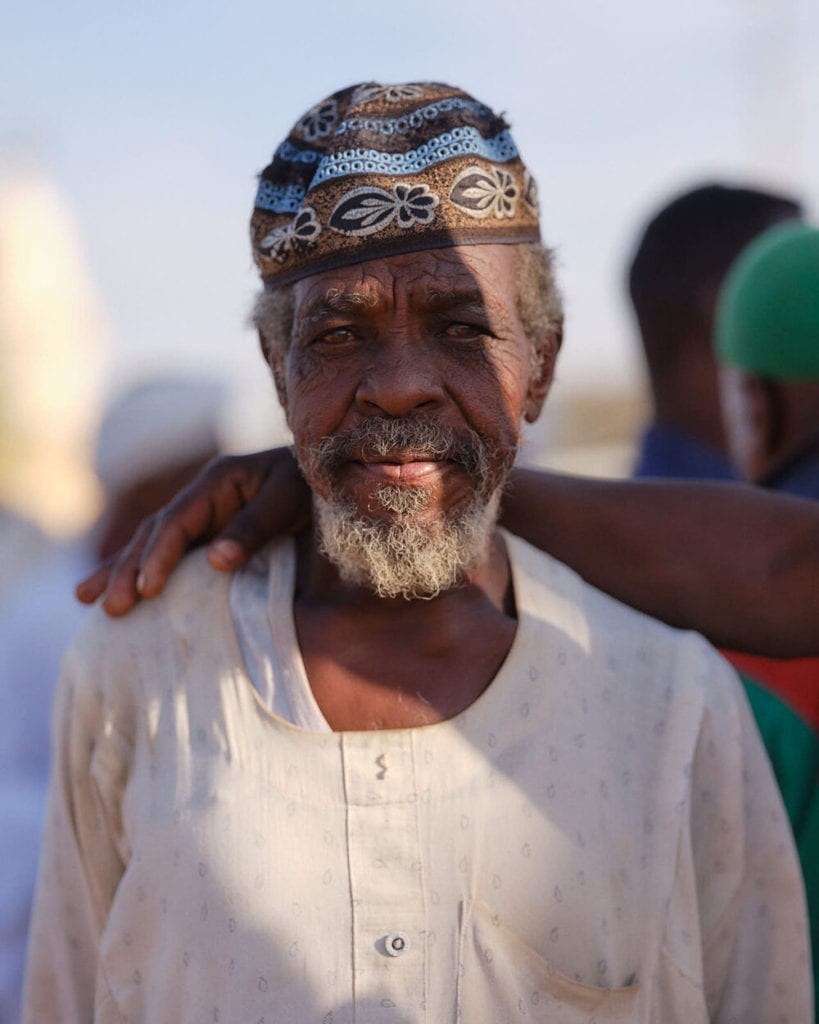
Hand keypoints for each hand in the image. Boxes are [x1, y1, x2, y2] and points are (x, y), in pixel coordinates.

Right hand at [77, 447, 308, 615]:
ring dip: (121, 569)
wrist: (328, 478)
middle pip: (154, 533)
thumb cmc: (311, 487)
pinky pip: (168, 552)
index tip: (146, 590)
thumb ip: (254, 528)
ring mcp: (202, 514)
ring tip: (87, 599)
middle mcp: (202, 496)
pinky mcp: (208, 533)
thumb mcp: (288, 500)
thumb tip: (216, 562)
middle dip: (128, 569)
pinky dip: (142, 569)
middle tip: (111, 607)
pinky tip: (122, 589)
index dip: (159, 556)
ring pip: (151, 542)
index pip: (177, 522)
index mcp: (217, 482)